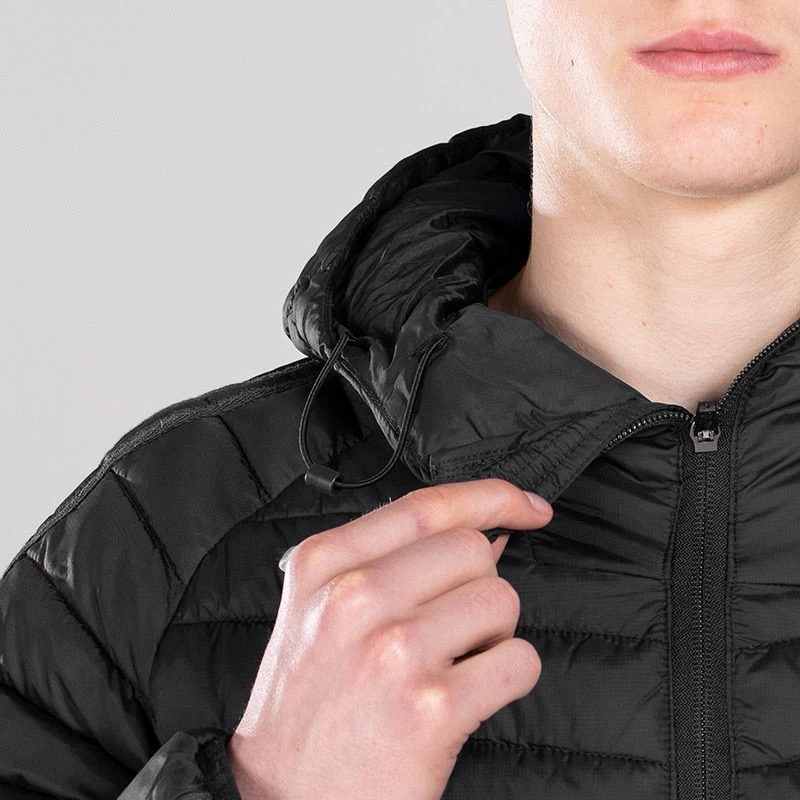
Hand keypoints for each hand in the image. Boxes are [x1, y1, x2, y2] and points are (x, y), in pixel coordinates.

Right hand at [227, 478, 552, 799]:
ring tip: (451, 664)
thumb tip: (484, 531)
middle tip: (451, 627)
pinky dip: (508, 677)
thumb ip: (385, 559)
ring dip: (493, 633)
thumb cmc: (308, 705)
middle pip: (473, 549)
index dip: (489, 496)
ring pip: (501, 600)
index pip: (425, 505)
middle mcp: (355, 598)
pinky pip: (519, 661)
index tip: (527, 506)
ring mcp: (394, 651)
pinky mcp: (432, 707)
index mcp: (323, 565)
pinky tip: (467, 696)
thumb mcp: (317, 611)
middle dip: (478, 585)